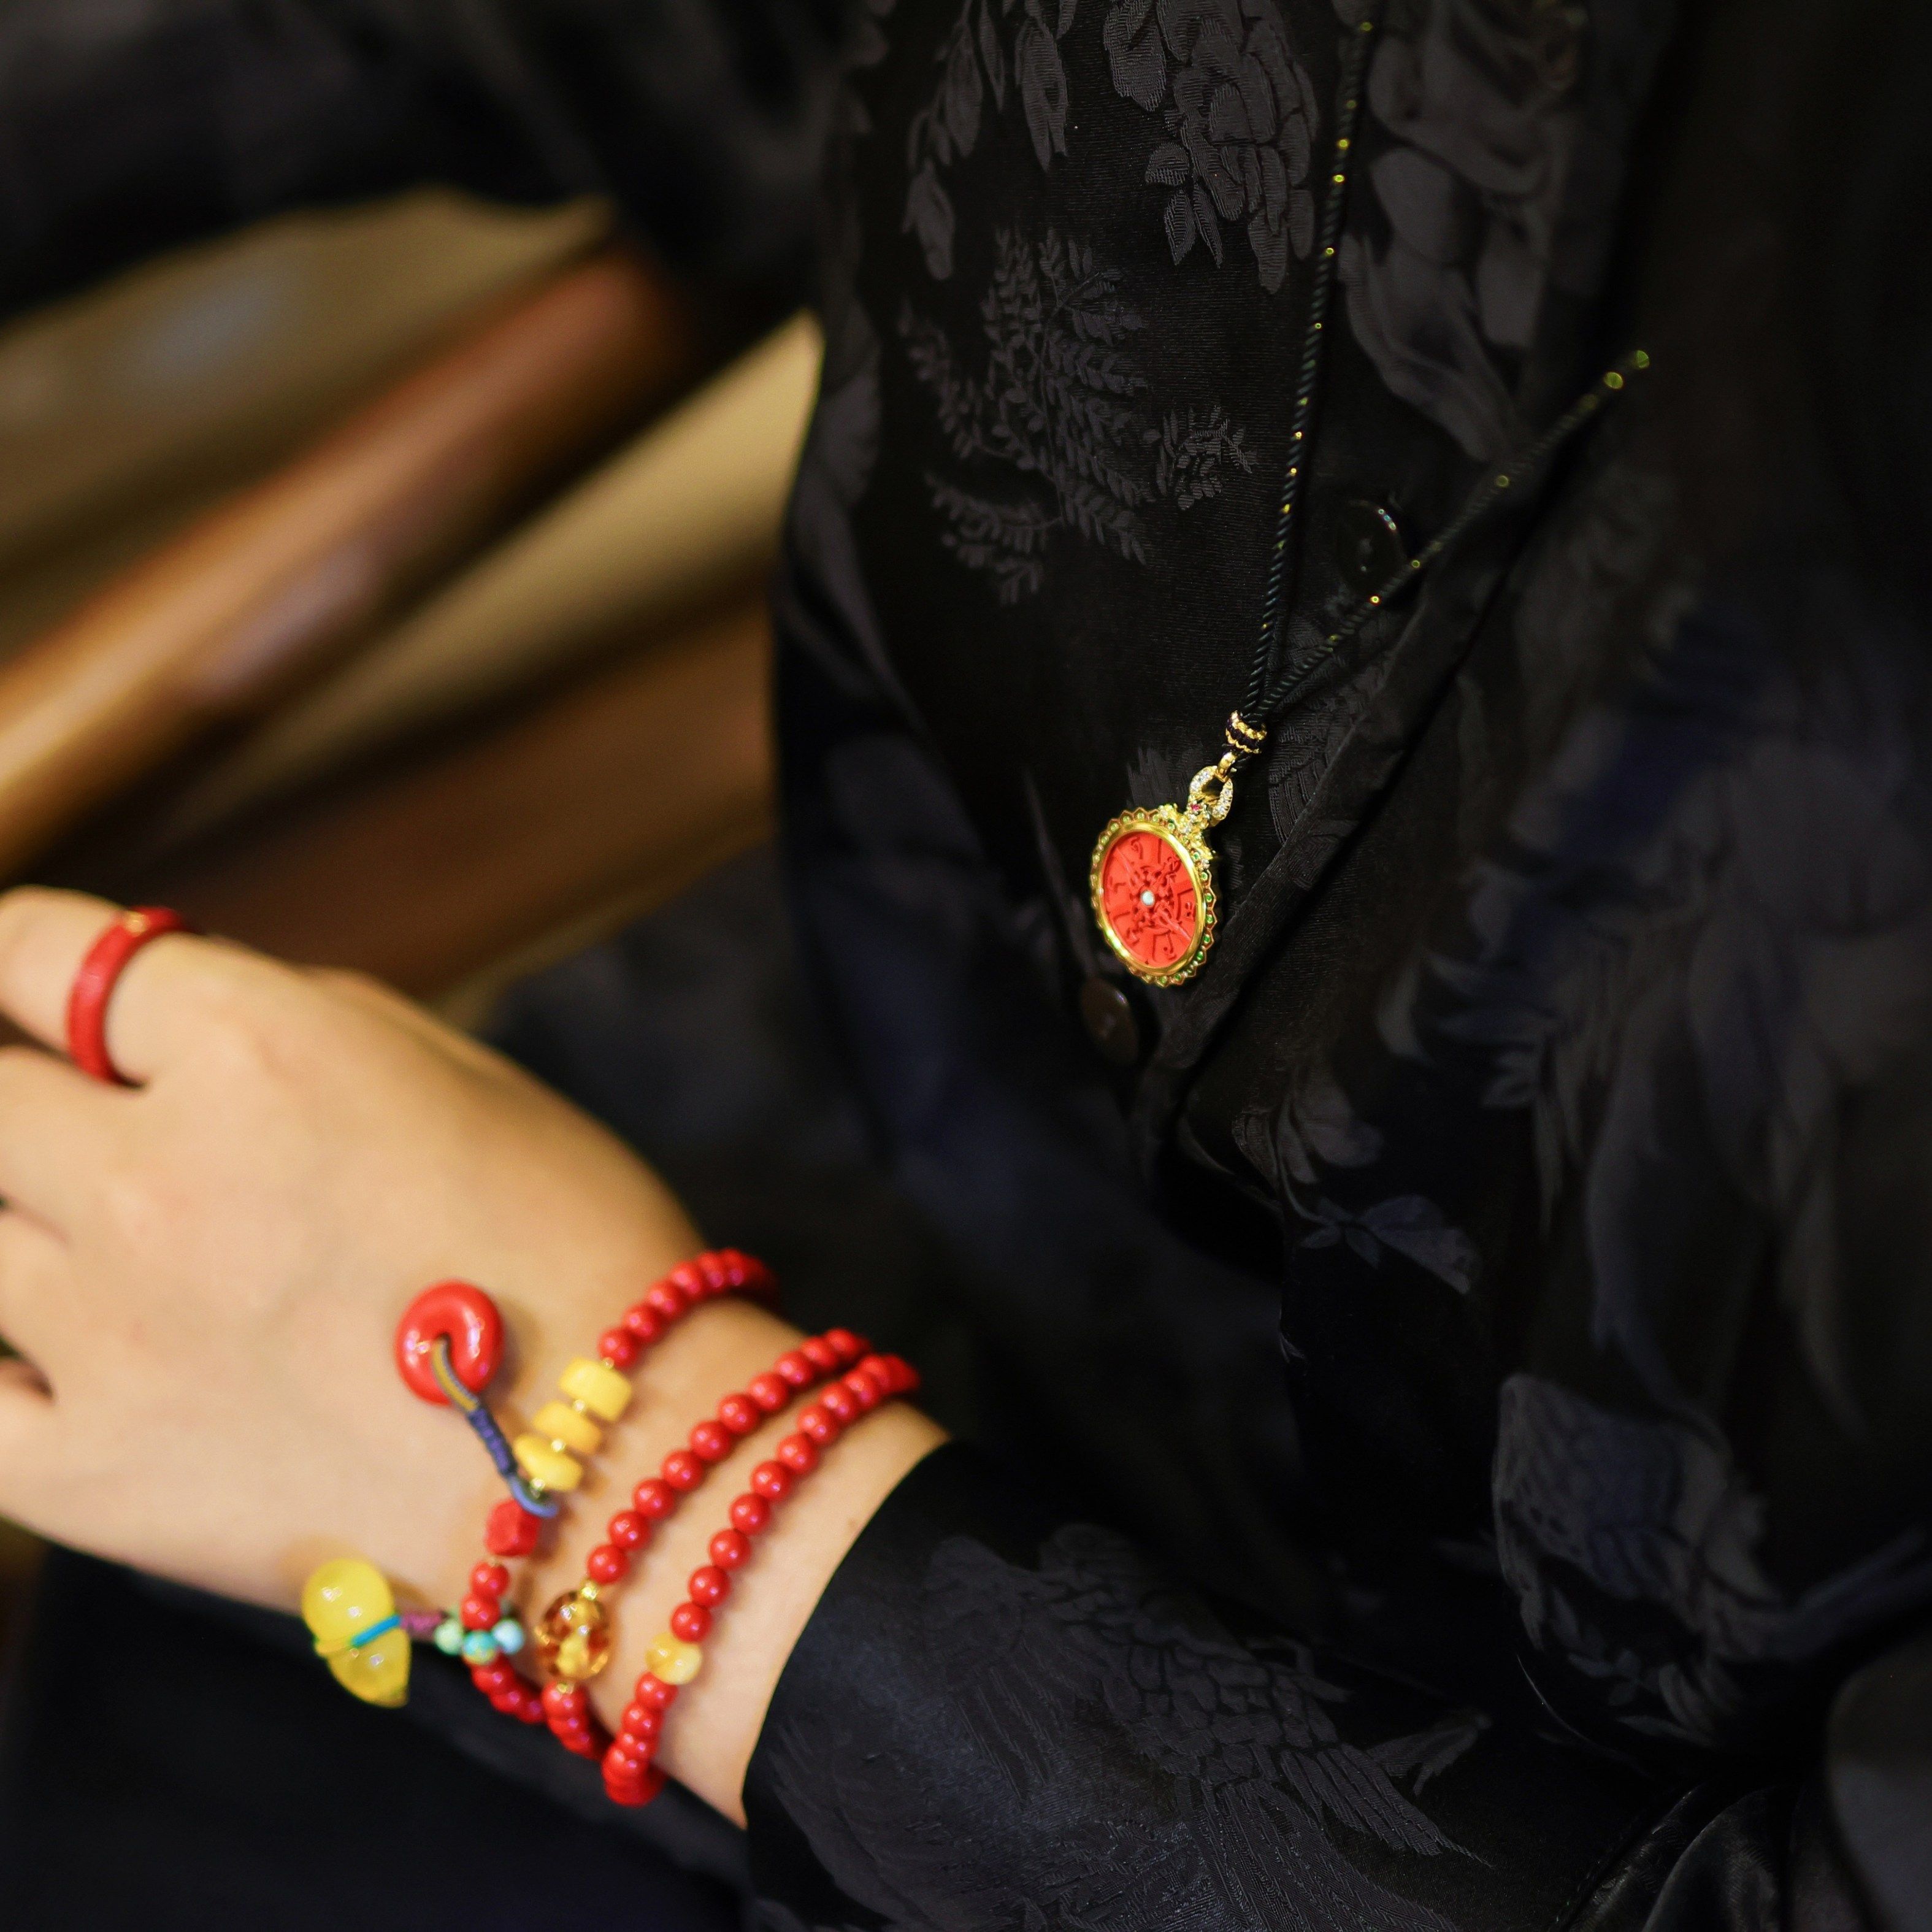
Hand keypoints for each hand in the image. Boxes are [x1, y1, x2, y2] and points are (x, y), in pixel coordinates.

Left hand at [0, 887, 703, 1606]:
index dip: (18, 958)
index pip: (42, 950)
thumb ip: (300, 1018)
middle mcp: (156, 1174)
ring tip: (94, 1237)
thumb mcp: (462, 1074)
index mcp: (259, 1049)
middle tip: (59, 1117)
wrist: (618, 1465)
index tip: (26, 985)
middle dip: (17, 1091)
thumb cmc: (574, 1245)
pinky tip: (40, 1341)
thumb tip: (176, 1021)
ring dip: (16, 1218)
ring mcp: (107, 1329)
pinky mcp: (89, 1474)